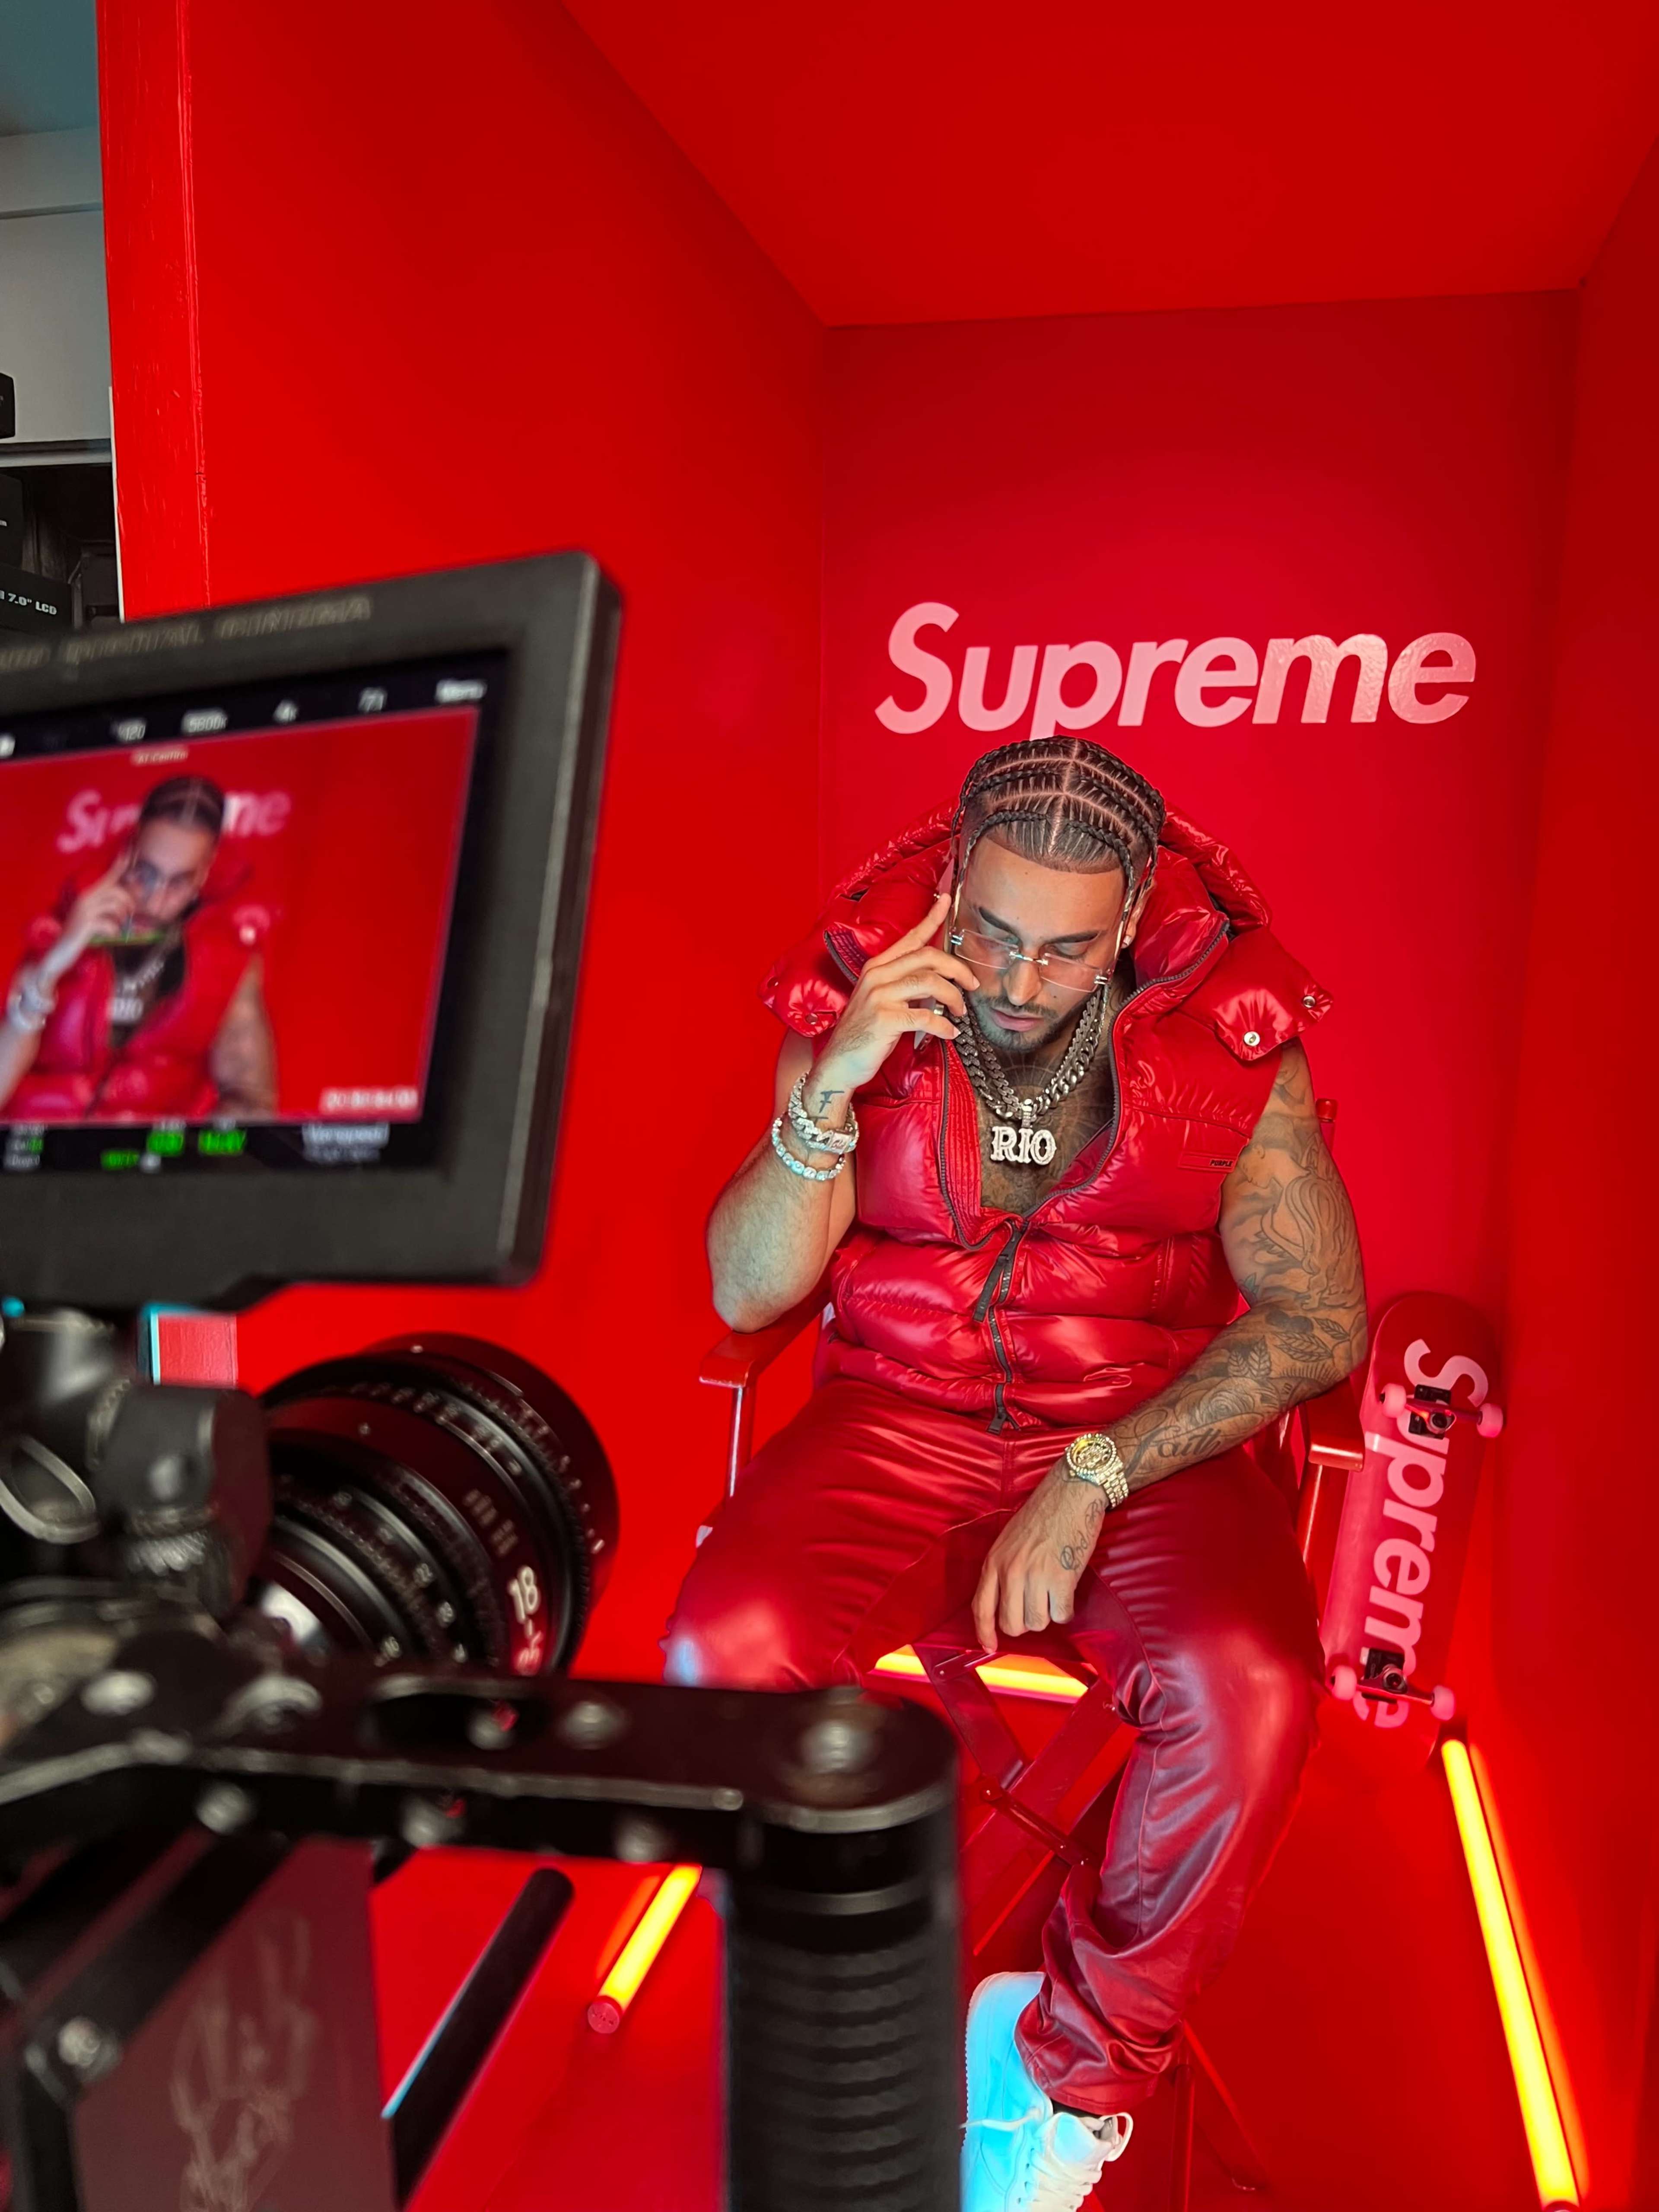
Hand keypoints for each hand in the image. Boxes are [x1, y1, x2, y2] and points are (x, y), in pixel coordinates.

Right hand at [43, 852, 134, 980]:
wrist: (58, 952)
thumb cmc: (78, 935)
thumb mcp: (92, 918)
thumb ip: (106, 908)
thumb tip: (128, 904)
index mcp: (87, 894)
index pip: (107, 876)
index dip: (120, 864)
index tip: (131, 850)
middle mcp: (84, 898)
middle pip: (115, 890)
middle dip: (128, 901)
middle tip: (130, 913)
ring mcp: (84, 911)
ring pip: (114, 905)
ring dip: (122, 917)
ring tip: (119, 925)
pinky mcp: (85, 925)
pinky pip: (109, 923)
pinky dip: (114, 930)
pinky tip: (110, 934)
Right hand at [809, 892, 978, 1097]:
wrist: (839, 1063)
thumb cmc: (864, 1033)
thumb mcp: (880, 1000)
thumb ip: (904, 985)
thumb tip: (939, 982)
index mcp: (877, 966)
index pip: (909, 938)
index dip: (930, 918)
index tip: (945, 901)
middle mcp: (877, 975)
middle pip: (927, 957)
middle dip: (956, 969)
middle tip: (971, 984)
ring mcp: (879, 996)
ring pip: (930, 983)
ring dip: (954, 997)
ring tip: (960, 1012)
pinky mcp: (884, 1019)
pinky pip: (926, 1017)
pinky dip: (944, 1026)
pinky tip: (950, 1034)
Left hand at [972, 1466, 1105, 1654]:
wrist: (1071, 1493)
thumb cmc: (1042, 1515)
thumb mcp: (1009, 1541)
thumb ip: (1003, 1570)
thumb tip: (1006, 1605)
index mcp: (994, 1561)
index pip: (981, 1607)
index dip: (984, 1632)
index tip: (989, 1646)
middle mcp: (1010, 1571)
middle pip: (1012, 1624)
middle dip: (1025, 1622)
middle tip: (1037, 1606)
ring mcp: (1035, 1576)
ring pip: (1038, 1623)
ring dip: (1048, 1613)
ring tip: (1054, 1591)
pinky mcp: (1061, 1578)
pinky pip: (1061, 1614)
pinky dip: (1066, 1609)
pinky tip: (1067, 1590)